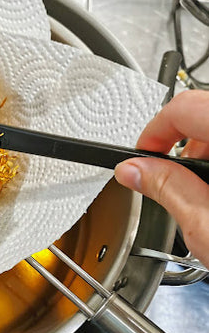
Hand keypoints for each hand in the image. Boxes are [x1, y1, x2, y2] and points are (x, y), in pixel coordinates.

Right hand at [114, 90, 208, 268]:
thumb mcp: (206, 224)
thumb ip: (166, 189)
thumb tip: (131, 170)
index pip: (183, 108)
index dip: (153, 133)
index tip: (141, 159)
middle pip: (201, 115)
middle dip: (180, 151)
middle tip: (173, 185)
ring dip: (202, 160)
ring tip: (203, 198)